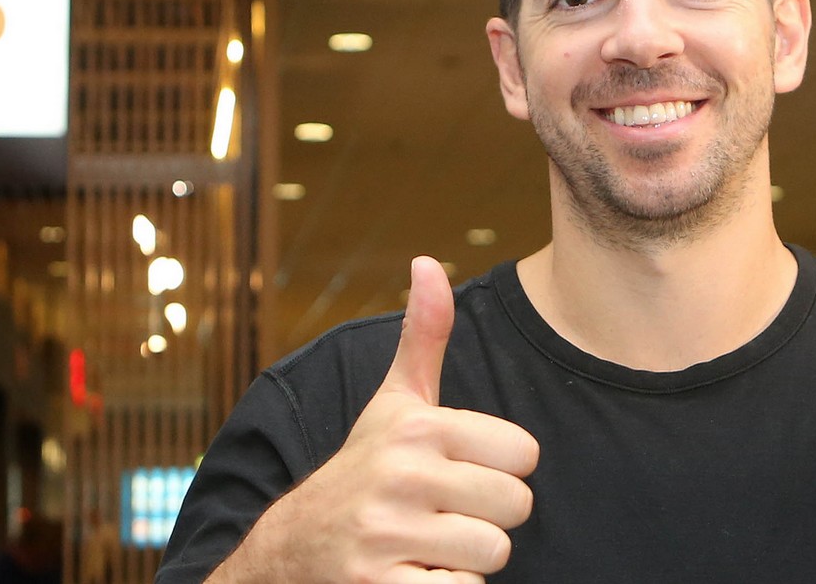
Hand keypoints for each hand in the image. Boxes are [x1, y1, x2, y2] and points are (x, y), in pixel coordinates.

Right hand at [211, 256, 540, 582]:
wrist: (291, 548)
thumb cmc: (362, 471)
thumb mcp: (393, 404)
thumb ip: (422, 336)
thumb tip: (429, 261)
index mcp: (417, 427)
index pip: (525, 454)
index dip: (500, 470)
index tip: (458, 473)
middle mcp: (400, 475)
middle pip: (516, 506)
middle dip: (487, 518)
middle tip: (442, 514)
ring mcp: (386, 535)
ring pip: (493, 553)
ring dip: (466, 559)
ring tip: (427, 545)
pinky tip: (412, 574)